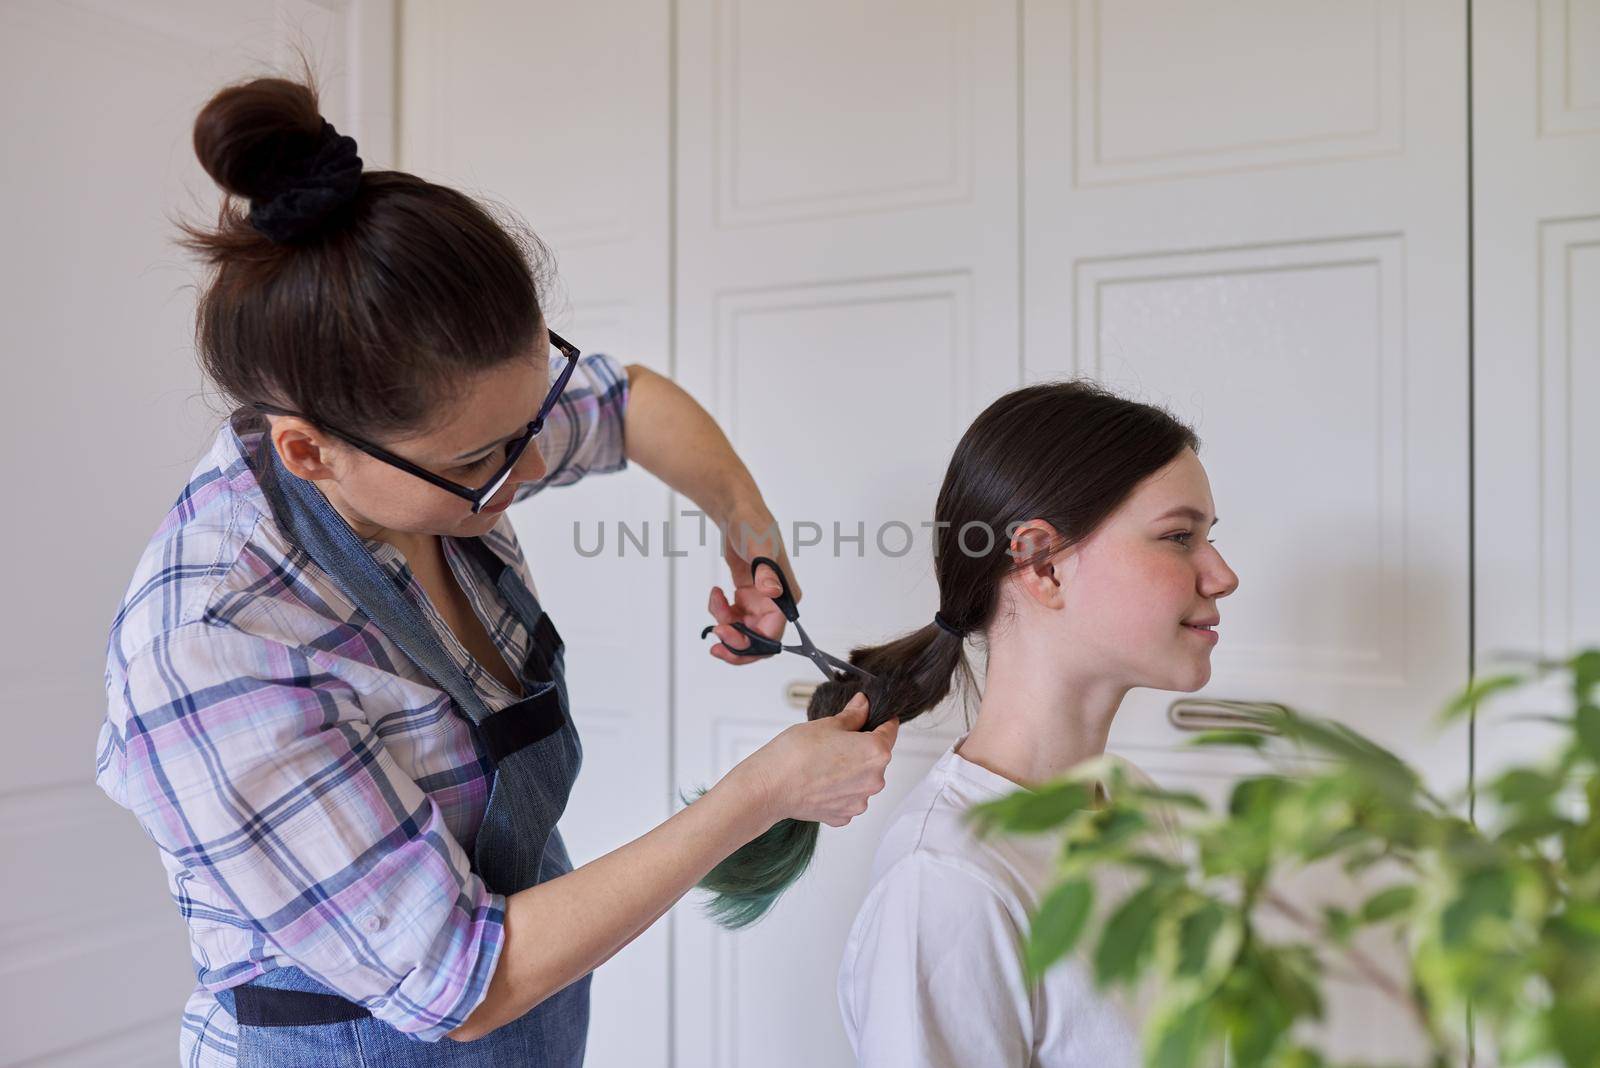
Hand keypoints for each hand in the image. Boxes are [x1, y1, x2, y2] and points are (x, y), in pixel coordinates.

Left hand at [706, 508, 801, 665]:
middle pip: (758, 641)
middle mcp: (776, 604)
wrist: (737, 512)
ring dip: (725, 623)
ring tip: (715, 599)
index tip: (728, 634)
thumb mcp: (759, 547)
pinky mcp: (747, 598)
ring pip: (744, 632)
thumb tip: (772, 592)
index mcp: (785, 597)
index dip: (751, 642)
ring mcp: (761, 602)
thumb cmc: (753, 525)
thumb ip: (766, 571)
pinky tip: (717, 595)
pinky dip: (721, 613)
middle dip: (736, 642)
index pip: (773, 635)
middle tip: (715, 634)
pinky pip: (734, 619)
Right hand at [731, 693, 898, 827]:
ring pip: (863, 778)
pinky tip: (819, 780)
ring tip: (824, 763)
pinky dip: (839, 789)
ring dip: (851, 770)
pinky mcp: (844, 815)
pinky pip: (848, 797)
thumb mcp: (827, 724)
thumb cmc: (795, 754)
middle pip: (877, 757)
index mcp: (876, 752)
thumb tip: (864, 704)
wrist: (770, 787)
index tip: (873, 716)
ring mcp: (859, 801)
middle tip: (835, 741)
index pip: (890, 730)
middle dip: (861, 747)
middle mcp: (874, 780)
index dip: (881, 720)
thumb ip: (853, 715)